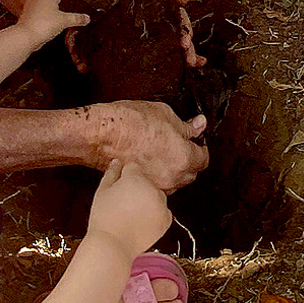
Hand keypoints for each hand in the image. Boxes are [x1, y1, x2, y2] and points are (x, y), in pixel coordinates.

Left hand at [18, 0, 88, 48]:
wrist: (25, 37)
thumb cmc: (43, 25)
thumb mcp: (64, 21)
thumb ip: (77, 19)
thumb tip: (87, 18)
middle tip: (73, 6)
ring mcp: (32, 4)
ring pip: (47, 1)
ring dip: (55, 6)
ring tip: (64, 14)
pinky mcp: (29, 14)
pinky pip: (41, 10)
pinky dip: (47, 13)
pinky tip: (52, 21)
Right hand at [87, 101, 207, 190]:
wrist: (100, 135)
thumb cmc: (129, 123)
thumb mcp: (165, 114)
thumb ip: (186, 125)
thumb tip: (198, 125)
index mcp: (183, 158)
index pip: (203, 159)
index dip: (200, 148)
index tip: (196, 142)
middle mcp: (172, 177)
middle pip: (190, 174)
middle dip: (188, 161)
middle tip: (179, 146)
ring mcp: (155, 185)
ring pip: (173, 182)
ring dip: (172, 172)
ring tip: (161, 155)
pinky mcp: (140, 188)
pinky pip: (156, 186)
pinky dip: (156, 177)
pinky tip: (148, 164)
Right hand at [87, 159, 171, 253]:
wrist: (113, 245)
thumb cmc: (104, 218)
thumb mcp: (102, 192)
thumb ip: (112, 174)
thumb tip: (117, 162)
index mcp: (136, 179)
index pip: (133, 167)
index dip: (124, 177)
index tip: (119, 189)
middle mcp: (152, 189)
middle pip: (146, 182)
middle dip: (137, 188)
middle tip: (124, 204)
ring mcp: (161, 205)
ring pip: (155, 195)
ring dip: (148, 200)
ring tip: (132, 214)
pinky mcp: (166, 220)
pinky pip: (164, 211)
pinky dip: (156, 214)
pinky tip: (142, 221)